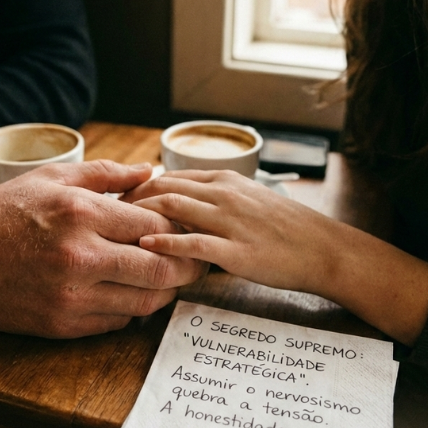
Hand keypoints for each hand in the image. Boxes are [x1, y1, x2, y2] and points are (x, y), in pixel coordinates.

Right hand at [0, 160, 204, 337]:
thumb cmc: (2, 212)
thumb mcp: (52, 177)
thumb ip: (106, 174)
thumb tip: (151, 171)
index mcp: (80, 213)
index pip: (155, 224)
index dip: (180, 227)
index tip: (188, 228)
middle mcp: (79, 257)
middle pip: (160, 269)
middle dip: (188, 266)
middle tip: (198, 261)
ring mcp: (70, 297)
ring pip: (144, 302)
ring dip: (164, 290)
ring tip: (168, 276)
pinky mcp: (61, 325)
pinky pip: (116, 322)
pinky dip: (130, 307)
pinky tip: (129, 291)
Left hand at [125, 169, 427, 344]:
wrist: (323, 248)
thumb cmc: (285, 227)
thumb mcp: (248, 200)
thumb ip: (215, 198)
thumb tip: (181, 204)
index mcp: (224, 181)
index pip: (168, 177)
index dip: (137, 189)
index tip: (115, 201)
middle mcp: (223, 194)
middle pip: (163, 189)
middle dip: (130, 201)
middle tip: (104, 216)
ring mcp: (229, 220)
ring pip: (174, 210)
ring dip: (141, 218)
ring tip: (115, 230)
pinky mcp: (236, 250)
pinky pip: (194, 243)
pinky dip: (166, 244)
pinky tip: (145, 248)